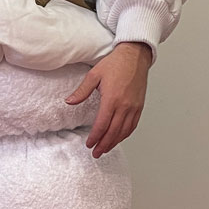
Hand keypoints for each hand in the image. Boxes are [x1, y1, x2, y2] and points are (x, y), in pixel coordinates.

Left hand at [65, 41, 152, 157]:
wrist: (135, 56)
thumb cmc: (115, 63)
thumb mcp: (94, 75)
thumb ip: (82, 91)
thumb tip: (69, 101)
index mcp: (112, 99)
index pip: (102, 124)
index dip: (95, 137)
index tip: (89, 144)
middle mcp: (124, 105)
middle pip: (113, 132)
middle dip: (104, 145)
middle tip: (96, 153)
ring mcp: (134, 107)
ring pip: (124, 131)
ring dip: (114, 142)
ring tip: (105, 149)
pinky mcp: (140, 106)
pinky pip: (133, 125)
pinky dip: (125, 134)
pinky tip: (119, 138)